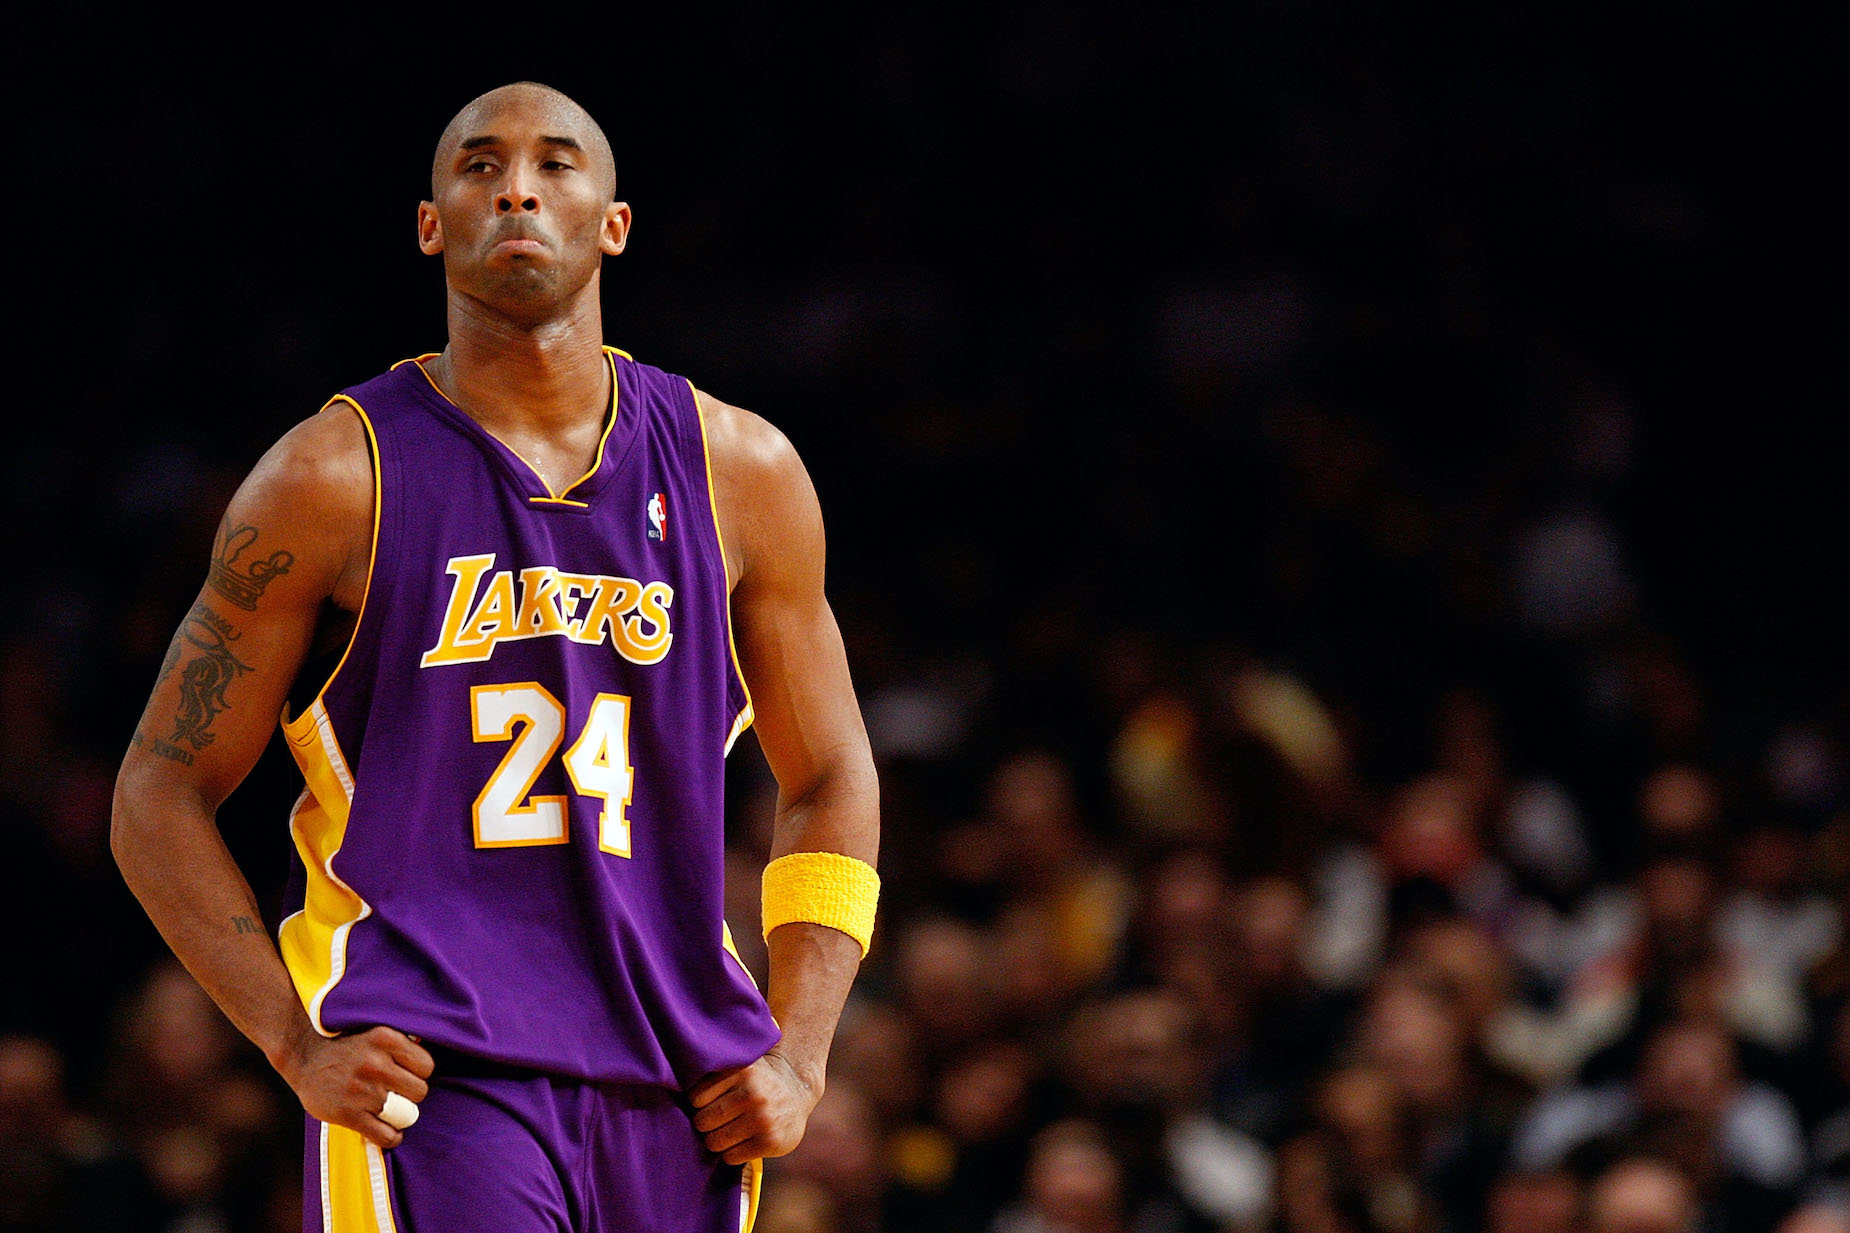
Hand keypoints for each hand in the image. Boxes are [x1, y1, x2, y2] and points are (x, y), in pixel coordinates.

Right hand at [277, 1025, 433, 1148]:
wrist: (304, 1056)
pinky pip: (385, 1135)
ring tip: (392, 1111)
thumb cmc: (348, 1044)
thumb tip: (437, 1047)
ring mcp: (362, 1091)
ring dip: (401, 1115)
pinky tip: (388, 1131)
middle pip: (419, 1091)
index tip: (408, 1074)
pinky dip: (391, 1137)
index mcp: (385, 1038)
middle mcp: (375, 1063)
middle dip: (411, 1094)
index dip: (420, 1072)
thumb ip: (402, 1042)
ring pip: (406, 1114)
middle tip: (397, 1092)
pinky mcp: (348, 1114)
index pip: (427, 1065)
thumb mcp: (375, 1032)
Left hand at [689, 1049, 819, 1164]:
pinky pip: (731, 1157)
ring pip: (714, 1142)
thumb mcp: (739, 1064)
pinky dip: (733, 1152)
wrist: (798, 1088)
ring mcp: (762, 1119)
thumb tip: (670, 1087)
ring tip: (732, 1129)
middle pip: (702, 1122)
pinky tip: (745, 1140)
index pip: (695, 1098)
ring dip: (718, 1140)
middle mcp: (752, 1093)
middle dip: (707, 1124)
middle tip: (720, 1119)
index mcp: (741, 1071)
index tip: (711, 1101)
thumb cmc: (756, 1078)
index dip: (700, 1103)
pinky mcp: (770, 1142)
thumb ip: (712, 1072)